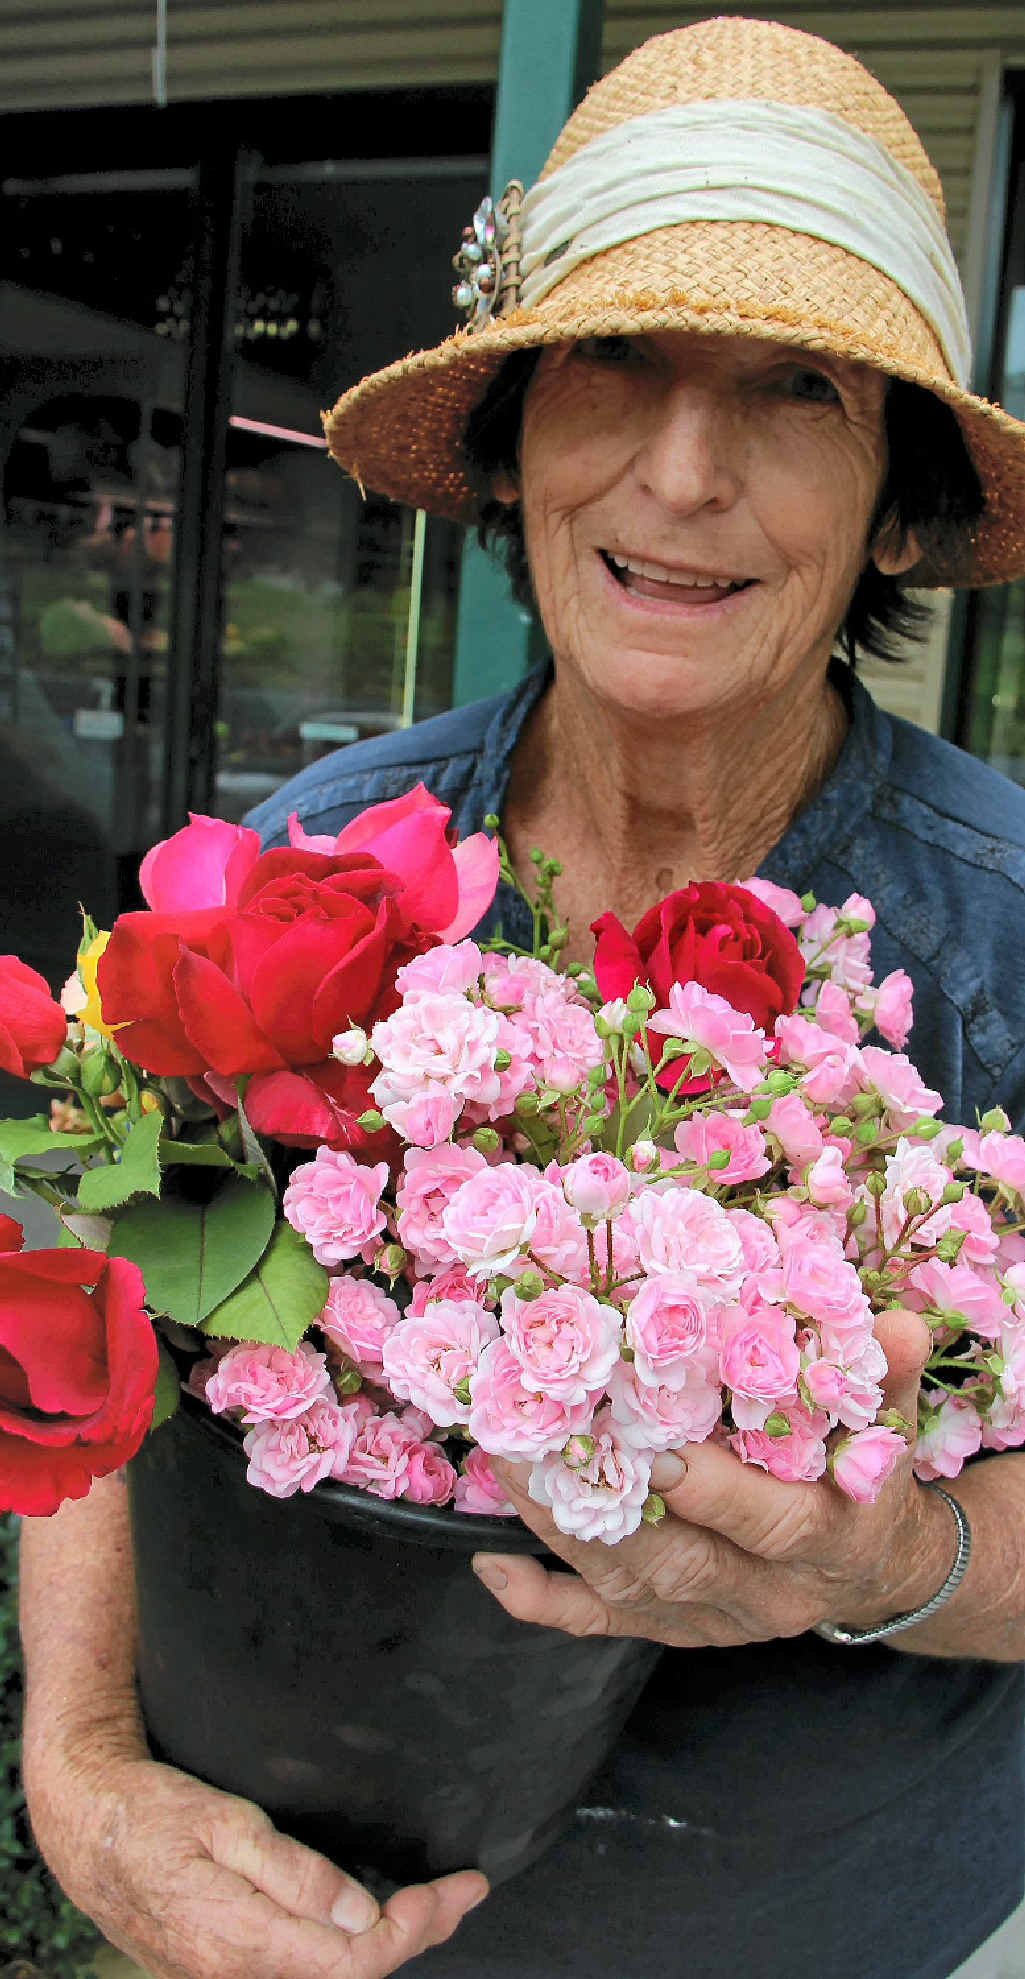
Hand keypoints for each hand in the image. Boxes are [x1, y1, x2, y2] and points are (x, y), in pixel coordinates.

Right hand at [29, 1747, 487, 1978]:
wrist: (89, 1833)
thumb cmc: (154, 1815)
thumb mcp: (225, 1824)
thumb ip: (294, 1874)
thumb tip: (361, 1913)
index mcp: (246, 1942)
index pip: (357, 1959)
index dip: (414, 1928)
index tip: (453, 1886)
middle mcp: (242, 1974)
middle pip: (353, 1974)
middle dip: (419, 1934)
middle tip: (468, 1893)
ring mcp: (233, 1976)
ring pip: (331, 1976)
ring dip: (391, 1943)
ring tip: (438, 1905)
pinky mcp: (228, 1965)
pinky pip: (305, 1970)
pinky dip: (352, 1948)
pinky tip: (375, 1921)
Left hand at [472, 1309, 947, 1648]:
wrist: (875, 1570)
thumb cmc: (870, 1479)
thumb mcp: (888, 1429)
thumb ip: (886, 1376)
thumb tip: (897, 1324)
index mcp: (830, 1543)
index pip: (772, 1526)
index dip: (715, 1494)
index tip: (657, 1447)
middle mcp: (770, 1594)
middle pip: (682, 1563)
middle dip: (608, 1503)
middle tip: (543, 1440)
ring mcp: (715, 1618)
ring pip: (630, 1587)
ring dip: (561, 1528)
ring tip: (510, 1463)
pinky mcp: (674, 1628)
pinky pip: (601, 1624)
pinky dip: (542, 1600)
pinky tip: (492, 1564)